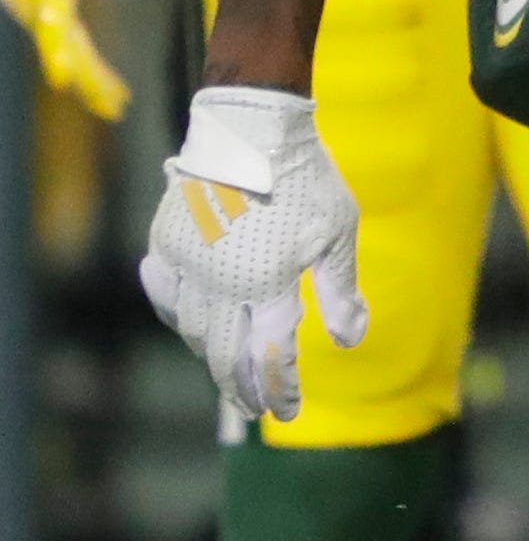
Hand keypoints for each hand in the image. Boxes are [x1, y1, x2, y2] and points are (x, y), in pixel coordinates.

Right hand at [0, 0, 196, 116]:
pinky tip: (62, 30)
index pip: (58, 22)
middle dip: (79, 68)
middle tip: (115, 101)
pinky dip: (45, 20)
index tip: (98, 94)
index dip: (77, 62)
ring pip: (32, 16)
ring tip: (97, 81)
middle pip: (47, 30)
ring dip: (62, 47)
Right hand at [141, 85, 366, 422]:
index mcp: (269, 284)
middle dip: (242, 387)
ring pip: (192, 331)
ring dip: (211, 355)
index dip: (281, 390)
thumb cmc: (306, 179)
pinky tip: (192, 327)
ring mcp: (188, 265)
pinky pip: (167, 297)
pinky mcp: (166, 244)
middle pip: (226, 355)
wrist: (252, 128)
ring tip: (229, 370)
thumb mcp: (336, 233)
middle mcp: (222, 284)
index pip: (272, 357)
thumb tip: (349, 340)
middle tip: (254, 409)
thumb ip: (340, 291)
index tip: (288, 412)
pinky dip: (179, 318)